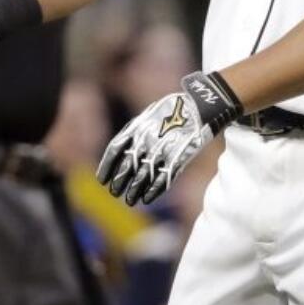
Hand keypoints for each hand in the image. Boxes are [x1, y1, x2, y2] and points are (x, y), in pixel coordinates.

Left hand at [97, 70, 241, 205]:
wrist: (201, 104)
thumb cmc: (175, 108)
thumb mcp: (150, 114)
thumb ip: (137, 131)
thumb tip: (125, 149)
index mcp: (137, 127)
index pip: (114, 150)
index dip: (107, 167)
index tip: (102, 179)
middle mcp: (146, 139)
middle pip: (126, 166)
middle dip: (119, 182)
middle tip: (114, 193)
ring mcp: (162, 150)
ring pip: (142, 176)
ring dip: (134, 190)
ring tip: (130, 200)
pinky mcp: (178, 158)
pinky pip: (162, 178)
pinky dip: (153, 190)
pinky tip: (147, 198)